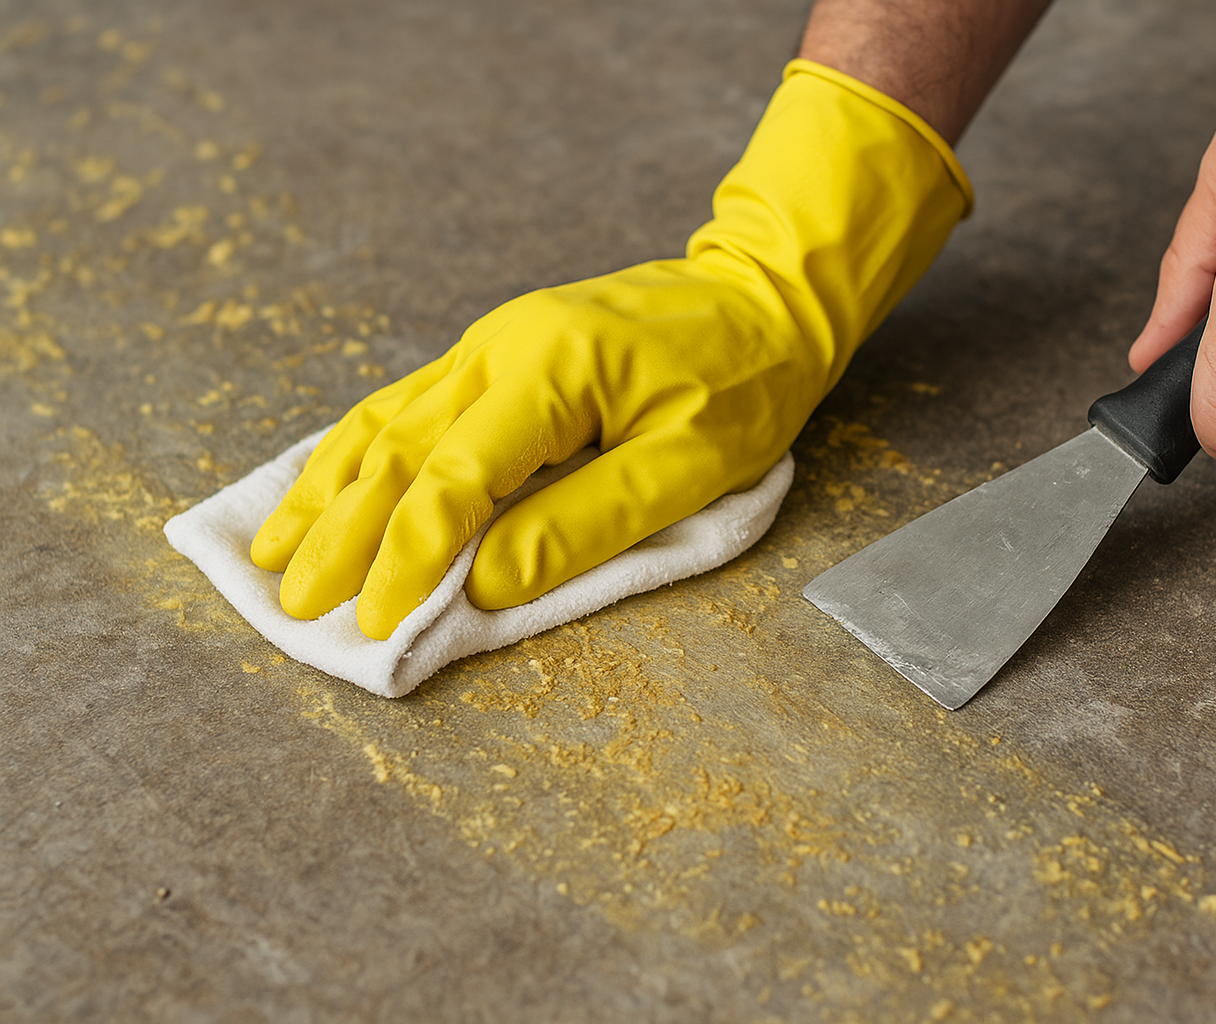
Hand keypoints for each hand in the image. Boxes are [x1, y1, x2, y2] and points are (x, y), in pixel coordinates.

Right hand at [250, 62, 970, 639]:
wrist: (765, 293)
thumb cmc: (744, 382)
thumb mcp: (688, 466)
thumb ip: (584, 524)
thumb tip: (486, 585)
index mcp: (551, 372)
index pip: (453, 479)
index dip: (408, 559)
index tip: (374, 625)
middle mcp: (502, 347)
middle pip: (399, 450)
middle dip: (344, 534)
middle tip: (296, 606)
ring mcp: (493, 344)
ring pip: (387, 421)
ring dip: (329, 490)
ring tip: (276, 550)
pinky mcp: (498, 353)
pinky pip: (410, 403)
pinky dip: (359, 452)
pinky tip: (326, 483)